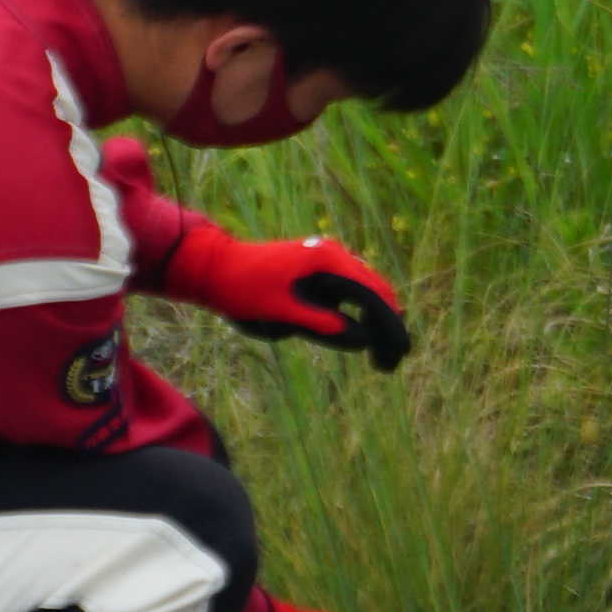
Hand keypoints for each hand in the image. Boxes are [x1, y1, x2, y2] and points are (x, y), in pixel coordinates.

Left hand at [153, 214, 411, 371]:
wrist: (213, 265)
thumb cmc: (242, 287)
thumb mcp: (281, 311)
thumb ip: (320, 324)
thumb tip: (361, 339)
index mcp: (326, 259)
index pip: (372, 291)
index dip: (389, 321)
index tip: (398, 350)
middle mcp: (332, 253)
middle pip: (375, 287)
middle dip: (389, 321)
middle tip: (394, 357)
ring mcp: (325, 257)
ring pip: (364, 288)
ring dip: (377, 316)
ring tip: (384, 351)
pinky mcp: (317, 266)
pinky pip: (349, 288)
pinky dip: (360, 309)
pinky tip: (366, 331)